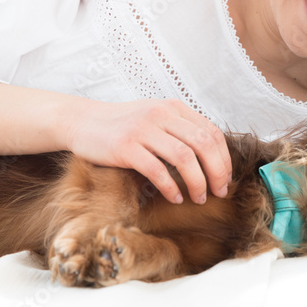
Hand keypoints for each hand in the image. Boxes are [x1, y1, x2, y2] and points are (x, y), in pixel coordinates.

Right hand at [66, 99, 231, 204]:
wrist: (82, 121)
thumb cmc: (122, 125)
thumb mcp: (155, 118)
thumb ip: (179, 130)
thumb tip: (211, 157)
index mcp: (173, 108)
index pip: (211, 132)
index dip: (223, 158)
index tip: (225, 178)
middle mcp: (161, 114)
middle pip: (203, 144)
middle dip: (216, 172)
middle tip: (219, 192)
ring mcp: (143, 130)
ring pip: (184, 157)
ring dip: (197, 182)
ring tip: (198, 198)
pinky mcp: (126, 147)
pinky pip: (157, 170)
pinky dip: (171, 187)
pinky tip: (175, 197)